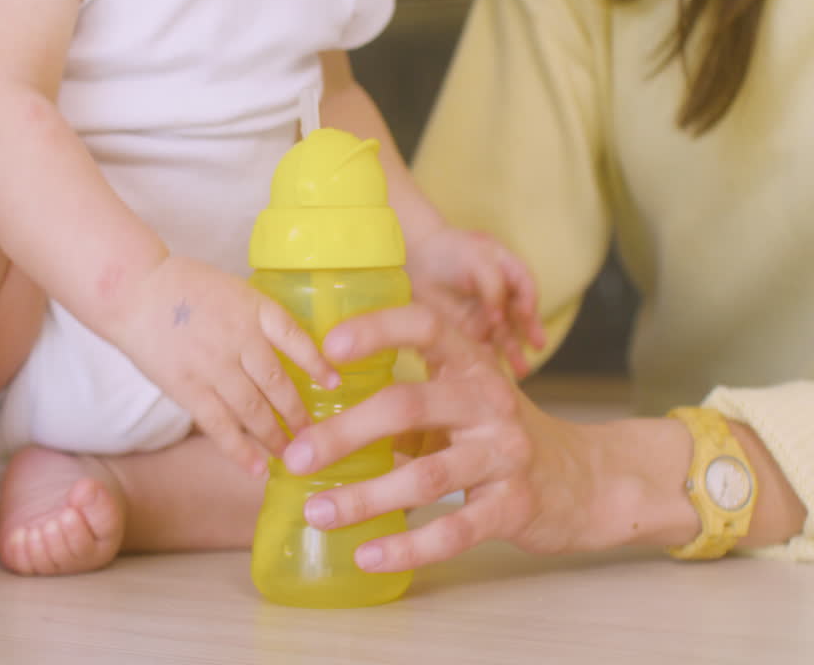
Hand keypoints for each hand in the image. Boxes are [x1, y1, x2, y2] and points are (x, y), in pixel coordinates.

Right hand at [115, 256, 339, 474]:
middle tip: (315, 435)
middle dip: (299, 414)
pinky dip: (241, 450)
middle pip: (278, 383)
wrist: (134, 290)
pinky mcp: (188, 387)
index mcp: (254, 308)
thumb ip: (257, 318)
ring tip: (292, 455)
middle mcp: (239, 338)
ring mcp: (213, 365)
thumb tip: (286, 350)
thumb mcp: (232, 289)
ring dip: (276, 436)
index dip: (318, 364)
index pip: (296, 338)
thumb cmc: (182, 286)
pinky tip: (257, 467)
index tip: (335, 384)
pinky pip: (219, 425)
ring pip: (254, 409)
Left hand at [283, 303, 603, 572]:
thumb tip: (314, 418)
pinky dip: (407, 546)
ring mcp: (506, 454)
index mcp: (470, 365)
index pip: (425, 326)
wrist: (587, 481)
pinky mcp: (515, 506)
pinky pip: (454, 531)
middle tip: (293, 457)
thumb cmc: (499, 437)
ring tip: (317, 512)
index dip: (377, 329)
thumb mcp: (460, 403)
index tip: (327, 347)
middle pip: (407, 406)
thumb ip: (405, 402)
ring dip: (364, 497)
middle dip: (343, 432)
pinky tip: (368, 555)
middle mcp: (490, 401)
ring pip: (425, 476)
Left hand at [407, 227, 544, 376]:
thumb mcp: (475, 258)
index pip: (526, 289)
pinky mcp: (469, 329)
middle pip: (520, 317)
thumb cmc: (448, 250)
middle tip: (537, 346)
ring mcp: (485, 314)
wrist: (415, 258)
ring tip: (522, 370)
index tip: (524, 314)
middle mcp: (502, 296)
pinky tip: (492, 370)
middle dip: (530, 332)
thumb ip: (493, 284)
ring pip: (504, 336)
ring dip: (514, 352)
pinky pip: (483, 345)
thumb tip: (499, 316)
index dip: (528, 301)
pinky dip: (488, 358)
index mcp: (509, 272)